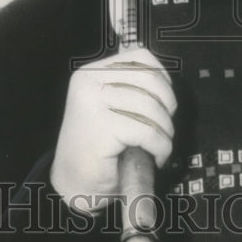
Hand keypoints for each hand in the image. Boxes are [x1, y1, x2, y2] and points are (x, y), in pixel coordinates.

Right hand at [49, 45, 176, 212]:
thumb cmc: (97, 148)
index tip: (166, 100)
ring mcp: (93, 103)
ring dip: (165, 130)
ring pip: (152, 106)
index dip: (163, 78)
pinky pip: (149, 132)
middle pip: (150, 79)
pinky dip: (161, 147)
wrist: (73, 184)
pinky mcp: (103, 127)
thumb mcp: (110, 106)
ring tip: (159, 145)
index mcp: (90, 73)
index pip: (140, 57)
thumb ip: (130, 87)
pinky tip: (156, 157)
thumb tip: (166, 82)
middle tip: (164, 127)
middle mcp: (88, 83)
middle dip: (167, 105)